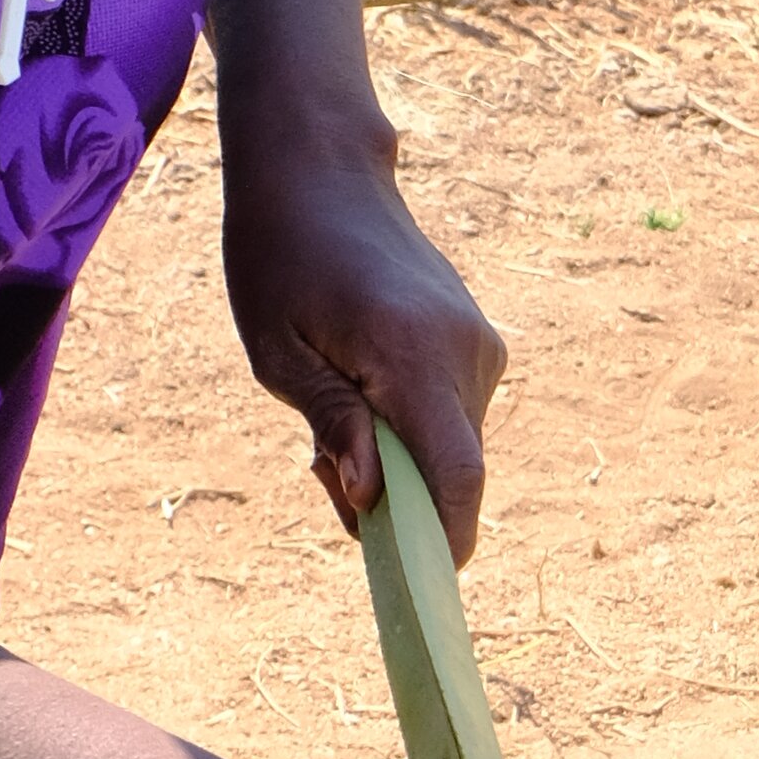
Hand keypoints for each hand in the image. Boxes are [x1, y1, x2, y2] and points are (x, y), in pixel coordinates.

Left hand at [222, 121, 507, 557]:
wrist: (319, 170)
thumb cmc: (280, 257)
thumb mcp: (279, 354)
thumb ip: (334, 428)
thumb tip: (371, 501)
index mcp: (414, 357)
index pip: (458, 477)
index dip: (446, 544)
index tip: (417, 588)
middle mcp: (467, 354)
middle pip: (451, 473)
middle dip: (396, 502)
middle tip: (319, 466)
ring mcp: (480, 346)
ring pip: (451, 448)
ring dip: (399, 464)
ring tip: (332, 418)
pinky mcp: (477, 343)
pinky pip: (450, 416)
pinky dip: (410, 432)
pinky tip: (359, 395)